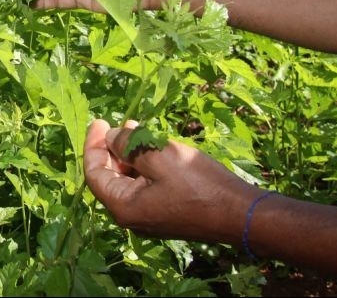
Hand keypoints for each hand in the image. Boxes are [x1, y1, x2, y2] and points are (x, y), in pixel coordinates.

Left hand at [83, 120, 257, 243]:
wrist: (242, 214)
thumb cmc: (199, 184)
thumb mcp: (159, 156)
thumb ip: (128, 145)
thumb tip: (111, 137)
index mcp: (124, 207)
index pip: (94, 173)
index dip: (93, 144)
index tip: (100, 121)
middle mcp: (132, 217)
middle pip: (109, 176)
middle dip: (112, 147)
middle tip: (120, 122)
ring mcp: (150, 217)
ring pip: (128, 179)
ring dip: (129, 153)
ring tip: (136, 128)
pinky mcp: (166, 212)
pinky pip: (145, 185)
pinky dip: (144, 164)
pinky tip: (153, 146)